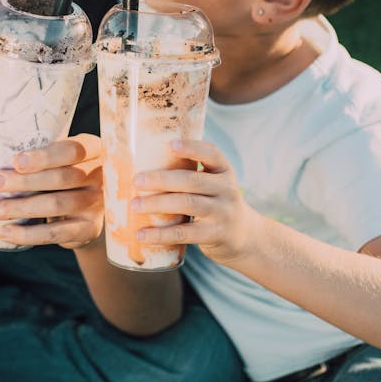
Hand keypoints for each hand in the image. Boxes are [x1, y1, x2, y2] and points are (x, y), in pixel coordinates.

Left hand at [0, 133, 103, 248]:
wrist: (87, 210)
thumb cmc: (64, 175)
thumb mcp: (61, 159)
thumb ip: (42, 157)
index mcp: (94, 149)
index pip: (73, 150)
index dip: (44, 157)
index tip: (15, 161)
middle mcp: (101, 176)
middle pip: (62, 178)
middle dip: (25, 181)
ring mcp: (97, 204)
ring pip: (57, 205)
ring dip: (20, 207)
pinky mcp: (89, 228)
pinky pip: (56, 233)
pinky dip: (28, 234)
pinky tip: (6, 232)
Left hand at [130, 140, 262, 266]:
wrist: (245, 237)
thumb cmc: (216, 205)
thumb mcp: (214, 185)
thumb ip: (191, 176)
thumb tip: (143, 168)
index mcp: (223, 171)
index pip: (211, 153)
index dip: (191, 148)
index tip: (170, 144)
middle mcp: (227, 189)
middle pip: (192, 180)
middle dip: (162, 179)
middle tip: (137, 180)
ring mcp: (223, 212)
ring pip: (188, 204)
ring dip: (158, 204)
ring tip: (134, 206)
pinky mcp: (217, 234)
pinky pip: (185, 233)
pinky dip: (161, 234)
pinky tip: (142, 235)